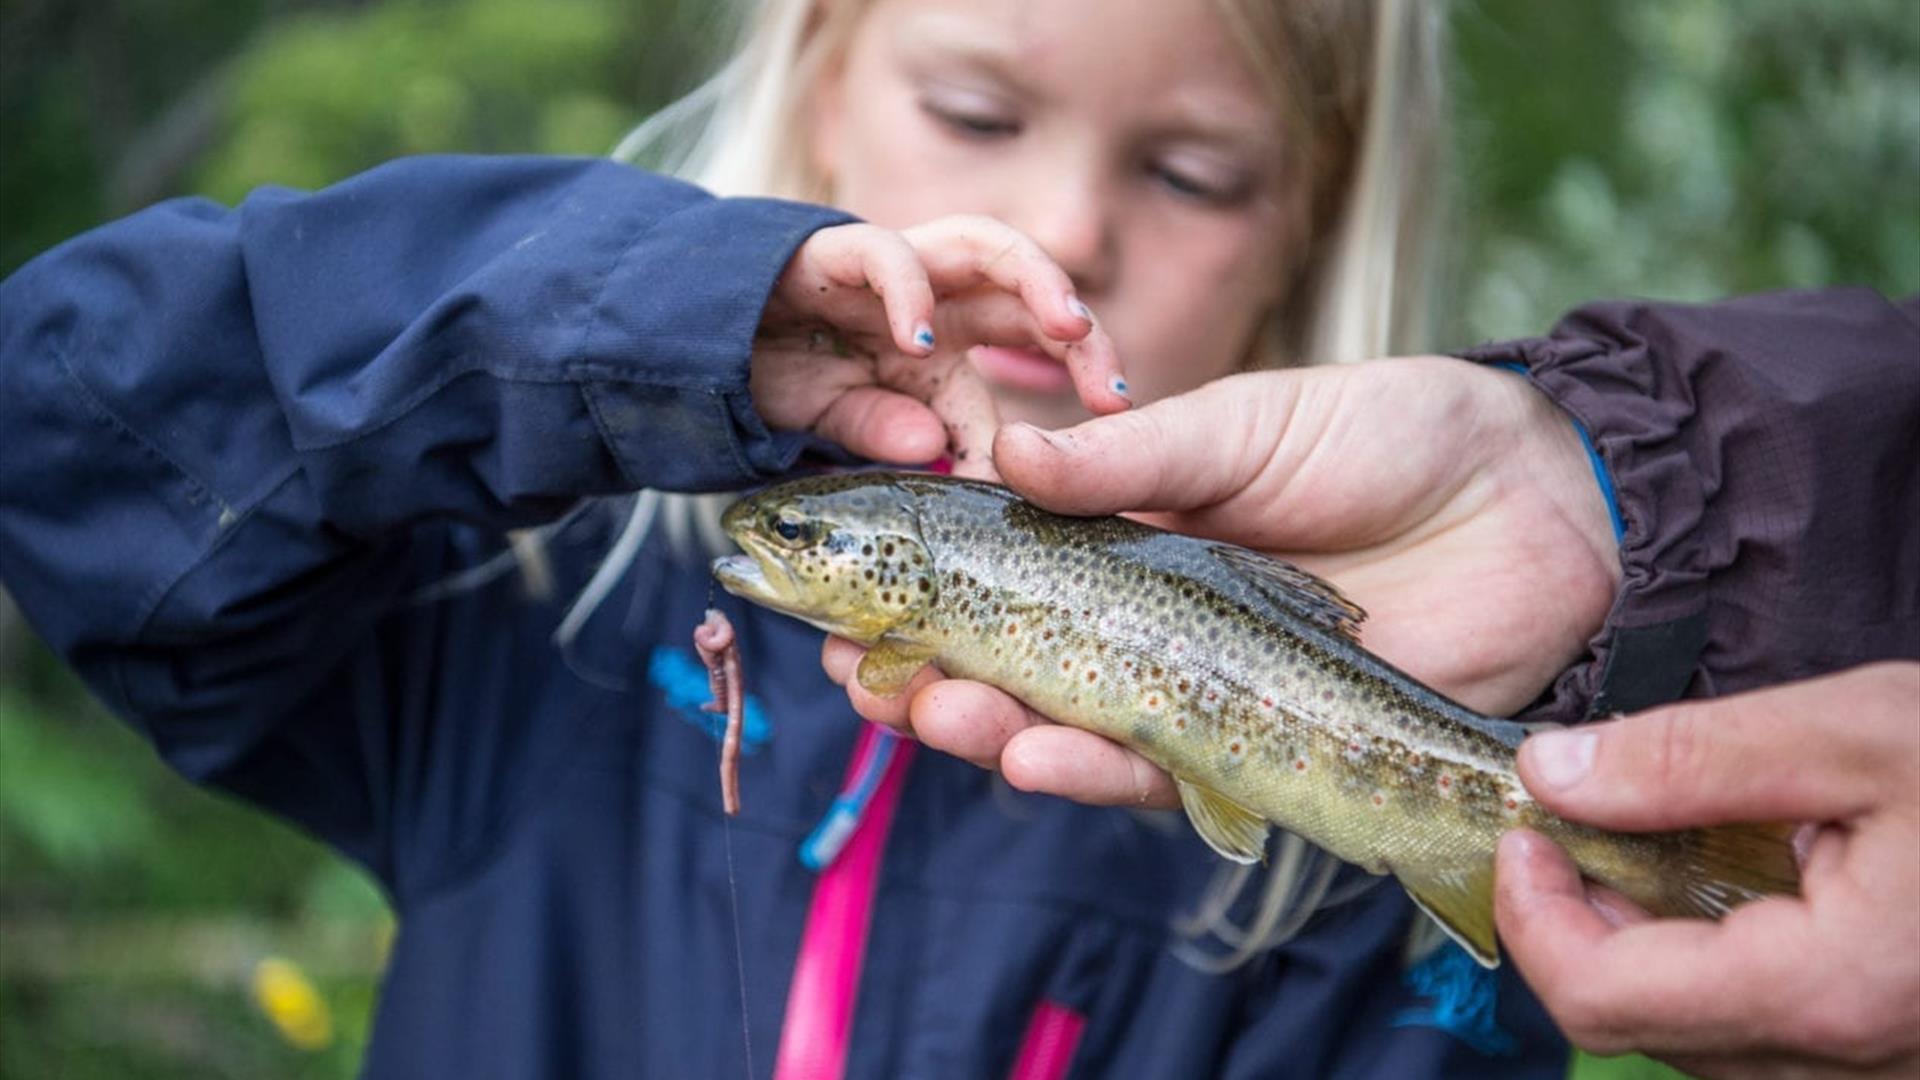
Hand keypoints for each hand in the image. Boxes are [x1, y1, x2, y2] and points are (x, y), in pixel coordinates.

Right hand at [752, 216, 1128, 478]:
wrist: (692, 345)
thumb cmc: (776, 382)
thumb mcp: (843, 425)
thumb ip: (890, 435)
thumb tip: (939, 456)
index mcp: (948, 334)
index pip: (1033, 336)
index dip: (1083, 367)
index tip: (1119, 413)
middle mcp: (930, 293)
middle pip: (1025, 285)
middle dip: (1078, 326)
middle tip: (1113, 388)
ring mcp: (886, 269)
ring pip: (980, 244)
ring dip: (1032, 280)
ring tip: (1067, 328)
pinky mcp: (829, 254)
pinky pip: (882, 254)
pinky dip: (908, 295)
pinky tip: (922, 341)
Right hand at [823, 359, 1621, 805]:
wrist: (1533, 496)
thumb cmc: (1387, 438)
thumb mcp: (1243, 425)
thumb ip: (1129, 456)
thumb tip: (1005, 453)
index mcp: (1132, 540)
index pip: (1006, 580)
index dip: (927, 597)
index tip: (854, 601)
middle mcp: (1153, 626)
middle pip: (1021, 670)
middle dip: (936, 680)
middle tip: (870, 679)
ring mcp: (1204, 692)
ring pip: (1077, 733)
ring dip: (997, 733)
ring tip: (934, 714)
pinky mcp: (1267, 751)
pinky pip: (1168, 777)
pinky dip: (1098, 772)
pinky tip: (1035, 751)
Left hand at [1495, 662, 1919, 1077]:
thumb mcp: (1863, 732)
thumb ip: (1693, 758)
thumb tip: (1554, 775)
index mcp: (1831, 991)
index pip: (1602, 999)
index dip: (1531, 914)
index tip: (1522, 831)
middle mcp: (1850, 1064)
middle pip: (1637, 1027)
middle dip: (1579, 925)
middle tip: (1576, 827)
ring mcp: (1879, 1071)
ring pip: (1697, 1040)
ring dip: (1644, 948)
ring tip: (1654, 846)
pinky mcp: (1894, 1055)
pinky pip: (1763, 1039)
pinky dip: (1714, 967)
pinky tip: (1736, 887)